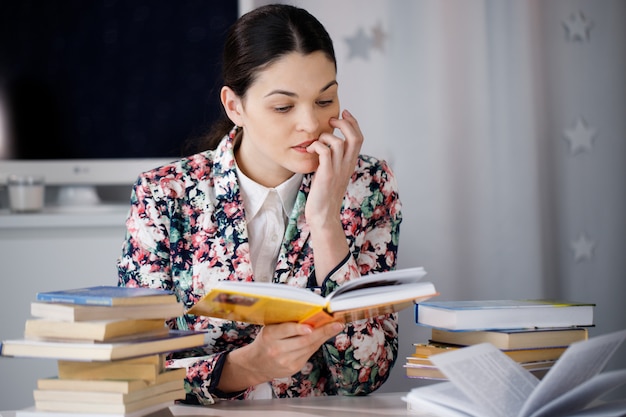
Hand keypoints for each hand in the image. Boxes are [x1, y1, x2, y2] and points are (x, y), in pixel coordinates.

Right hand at [217, 321, 344, 391]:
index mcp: (269, 336)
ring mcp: (286, 361)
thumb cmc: (265, 341)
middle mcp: (277, 350)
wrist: (256, 364)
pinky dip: (318, 344)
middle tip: (337, 324)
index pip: (286, 330)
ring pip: (310, 348)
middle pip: (304, 341)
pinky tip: (324, 336)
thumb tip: (309, 314)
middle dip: (323, 332)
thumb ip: (285, 323)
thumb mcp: (270, 328)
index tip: (312, 325)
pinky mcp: (293, 368)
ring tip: (335, 327)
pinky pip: (309, 354)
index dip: (299, 328)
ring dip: (324, 337)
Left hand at [305, 109, 363, 228]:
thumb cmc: (324, 195)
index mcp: (350, 164)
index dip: (353, 123)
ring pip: (339, 142)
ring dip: (326, 136)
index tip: (344, 114)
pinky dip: (317, 146)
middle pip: (355, 137)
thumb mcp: (333, 174)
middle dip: (344, 123)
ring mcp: (337, 170)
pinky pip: (325, 152)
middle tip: (332, 120)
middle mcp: (347, 165)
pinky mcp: (327, 175)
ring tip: (317, 140)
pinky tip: (311, 150)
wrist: (323, 215)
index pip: (359, 138)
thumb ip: (334, 160)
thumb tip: (326, 146)